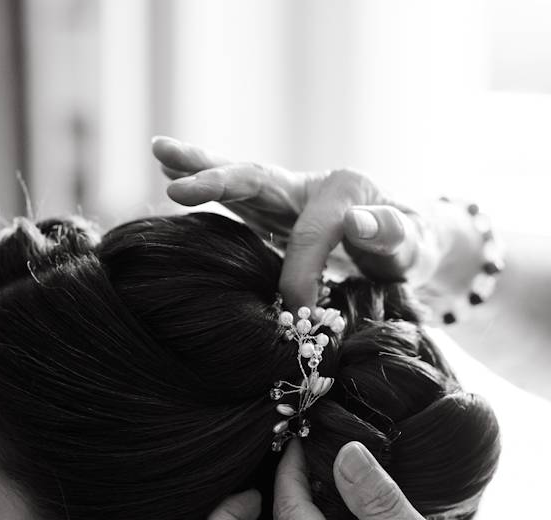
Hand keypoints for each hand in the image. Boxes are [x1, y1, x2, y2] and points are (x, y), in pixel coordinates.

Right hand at [151, 135, 442, 307]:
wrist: (407, 246)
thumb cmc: (410, 251)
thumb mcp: (413, 246)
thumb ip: (391, 232)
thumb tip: (356, 219)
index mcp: (342, 190)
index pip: (307, 233)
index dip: (301, 275)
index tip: (300, 315)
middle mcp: (306, 185)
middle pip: (255, 177)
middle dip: (217, 182)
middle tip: (177, 185)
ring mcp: (285, 199)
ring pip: (237, 182)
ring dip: (197, 170)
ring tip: (159, 151)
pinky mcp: (270, 215)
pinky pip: (234, 202)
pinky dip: (204, 190)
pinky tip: (171, 180)